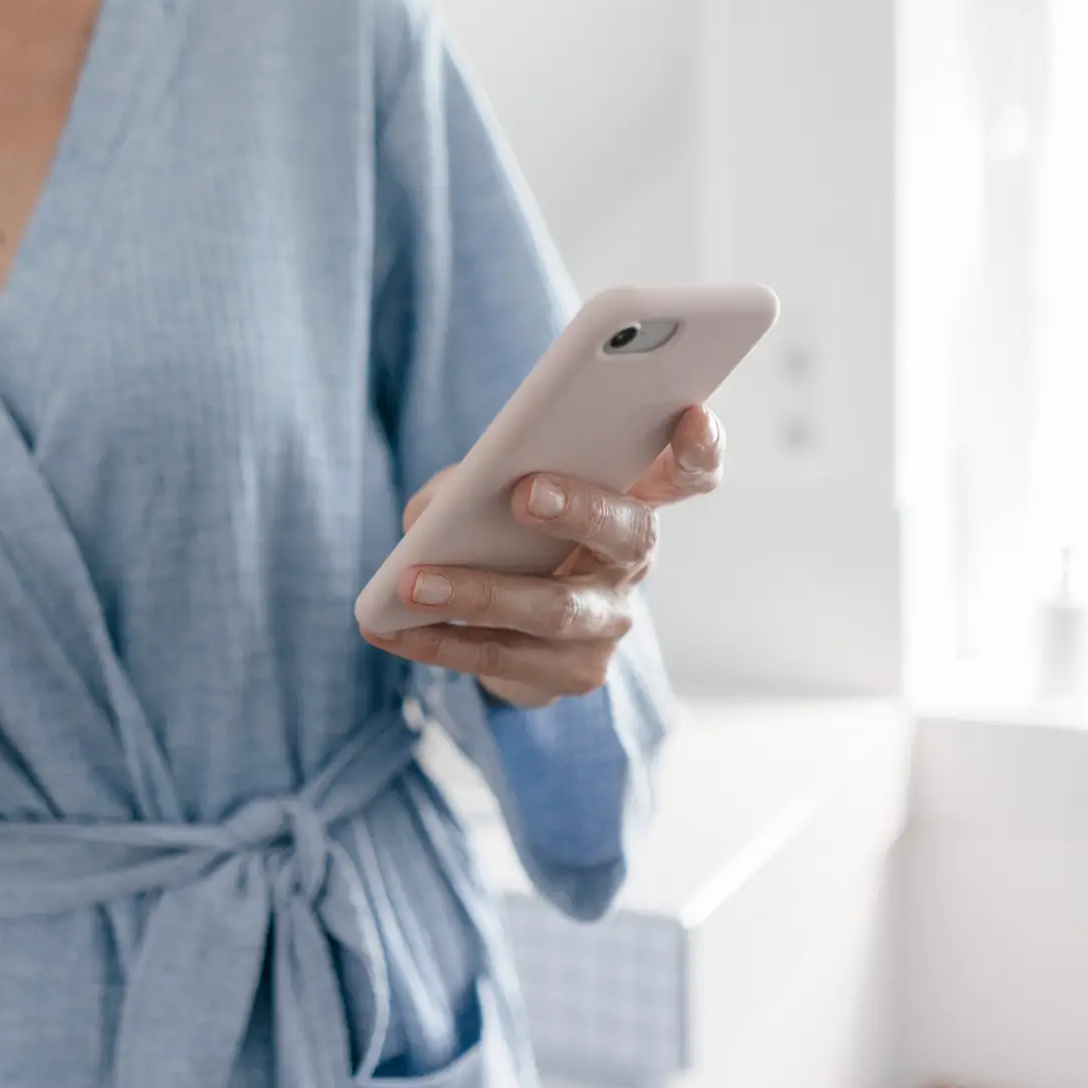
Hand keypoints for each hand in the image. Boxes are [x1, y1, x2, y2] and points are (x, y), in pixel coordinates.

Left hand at [361, 405, 725, 708]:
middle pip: (629, 534)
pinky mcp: (573, 673)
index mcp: (633, 497)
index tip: (691, 413)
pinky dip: (436, 640)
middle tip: (527, 492)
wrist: (512, 628)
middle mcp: (634, 560)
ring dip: (480, 593)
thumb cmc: (507, 530)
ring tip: (414, 582)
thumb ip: (475, 480)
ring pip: (556, 609)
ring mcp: (610, 622)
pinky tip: (386, 628)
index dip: (700, 447)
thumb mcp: (493, 486)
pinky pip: (502, 658)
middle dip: (579, 509)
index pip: (690, 471)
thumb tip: (436, 514)